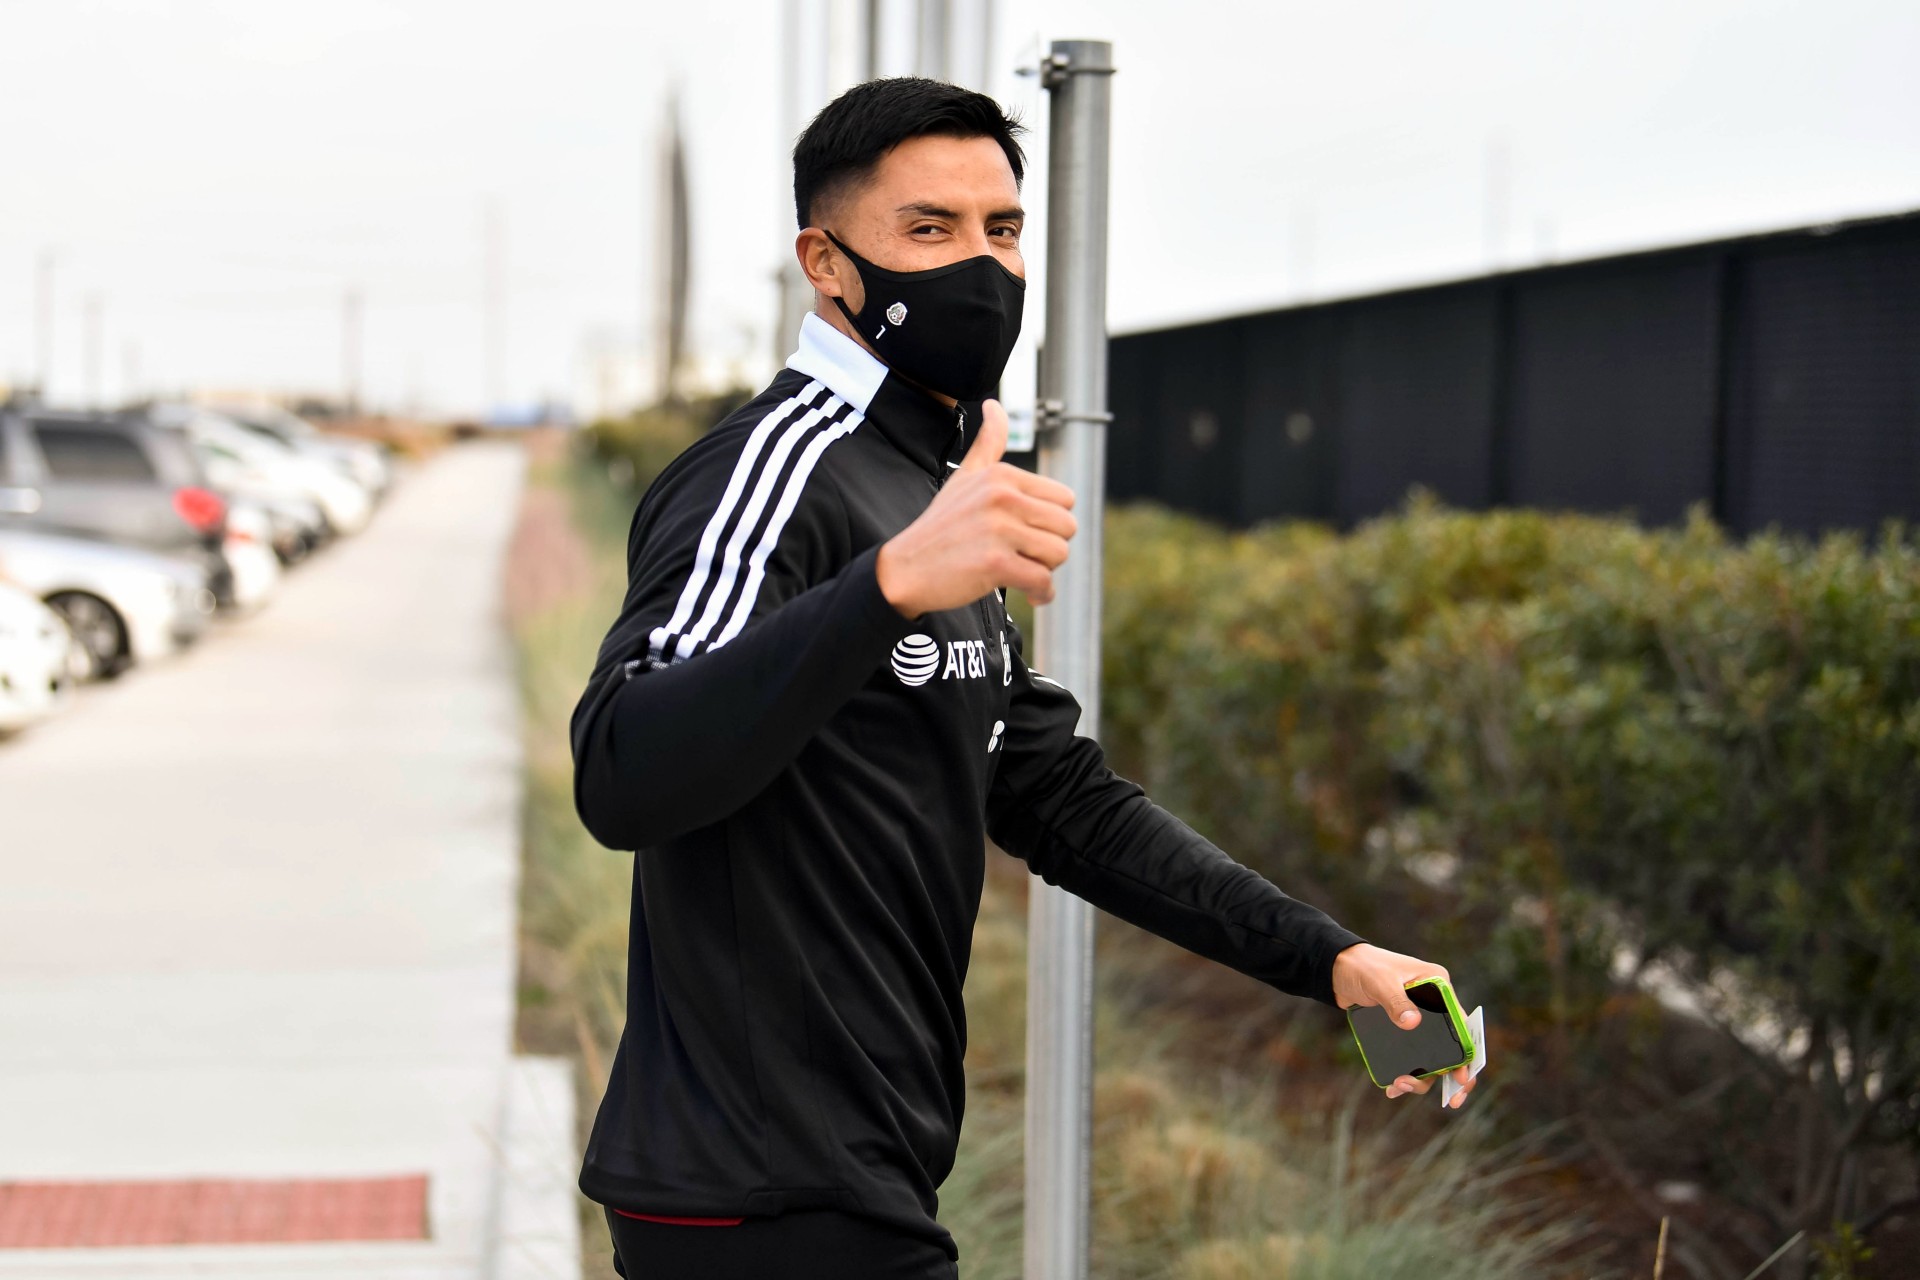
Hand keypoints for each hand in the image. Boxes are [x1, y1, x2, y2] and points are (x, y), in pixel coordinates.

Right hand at [875, 398, 1077, 616]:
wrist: (906, 567)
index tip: (1029, 533)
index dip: (1050, 521)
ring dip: (1047, 570)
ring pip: (1059, 554)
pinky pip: (1042, 580)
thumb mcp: (965, 477)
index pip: (1064, 499)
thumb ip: (988, 443)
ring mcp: (999, 530)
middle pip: (1067, 527)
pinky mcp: (996, 564)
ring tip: (1025, 573)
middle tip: (1027, 556)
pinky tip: (1029, 593)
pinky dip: (1041, 592)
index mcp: (1002, 476)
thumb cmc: (940, 526)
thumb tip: (994, 404)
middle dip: (1051, 547)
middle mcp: (1003, 498)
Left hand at [1331, 942, 1479, 1108]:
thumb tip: (1412, 1023)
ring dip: (1423, 1079)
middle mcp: (1435, 1006)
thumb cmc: (1363, 967)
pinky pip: (1413, 1058)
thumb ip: (1395, 1000)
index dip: (1468, 1054)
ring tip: (1401, 1086)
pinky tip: (1393, 1087)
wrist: (1340, 970)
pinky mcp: (1403, 1032)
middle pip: (1454, 1047)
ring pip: (1433, 1058)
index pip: (1463, 1025)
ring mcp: (1420, 1021)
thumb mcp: (1380, 982)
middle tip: (1452, 1102)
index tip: (1463, 1079)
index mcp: (1439, 987)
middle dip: (1454, 1077)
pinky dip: (1407, 1074)